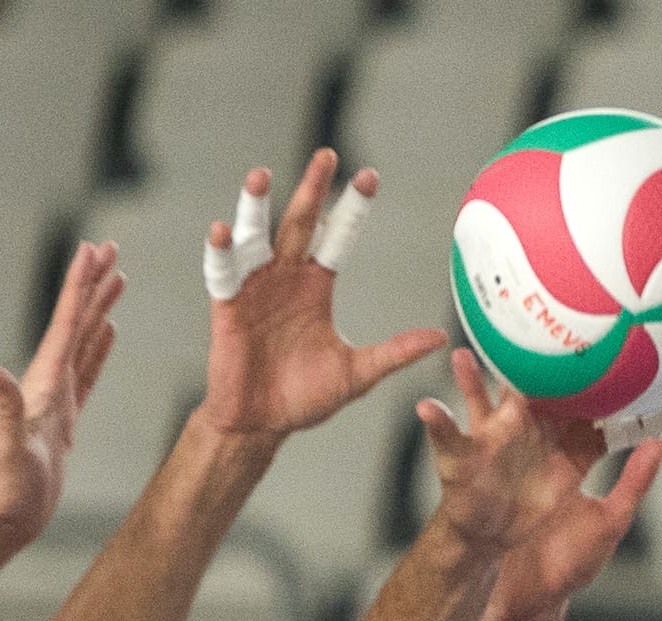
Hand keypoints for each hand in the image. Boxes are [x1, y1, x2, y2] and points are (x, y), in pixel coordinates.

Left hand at [0, 238, 124, 548]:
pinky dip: (99, 347)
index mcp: (41, 381)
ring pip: (84, 340)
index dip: (79, 284)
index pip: (64, 323)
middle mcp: (48, 381)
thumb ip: (5, 409)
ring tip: (117, 278)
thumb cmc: (8, 488)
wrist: (8, 516)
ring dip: (99, 307)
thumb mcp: (8, 446)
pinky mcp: (65, 418)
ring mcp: (57, 398)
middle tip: (111, 247)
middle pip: (75, 320)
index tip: (93, 249)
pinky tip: (109, 331)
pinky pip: (87, 371)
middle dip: (93, 282)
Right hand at [199, 151, 448, 442]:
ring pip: (256, 235)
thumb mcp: (356, 374)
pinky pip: (222, 272)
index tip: (370, 175)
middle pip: (299, 222)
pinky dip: (221, 251)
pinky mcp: (226, 306)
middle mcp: (285, 277)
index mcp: (316, 285)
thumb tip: (439, 338)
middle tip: (327, 155)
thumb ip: (394, 353)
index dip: (352, 208)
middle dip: (312, 189)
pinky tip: (222, 230)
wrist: (260, 425)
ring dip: (255, 205)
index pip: (338, 236)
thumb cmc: (304, 399)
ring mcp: (254, 287)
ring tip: (261, 175)